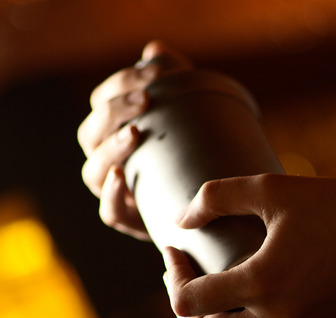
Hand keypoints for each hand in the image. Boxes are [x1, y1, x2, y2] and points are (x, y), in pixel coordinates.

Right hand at [77, 41, 192, 239]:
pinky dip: (112, 196)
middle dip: (115, 112)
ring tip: (135, 134)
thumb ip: (172, 80)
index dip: (122, 83)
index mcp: (113, 130)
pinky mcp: (132, 220)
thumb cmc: (195, 149)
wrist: (214, 200)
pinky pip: (110, 212)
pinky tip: (124, 177)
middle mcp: (106, 159)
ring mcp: (115, 191)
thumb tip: (156, 50)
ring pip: (94, 171)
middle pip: (91, 132)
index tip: (155, 74)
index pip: (102, 100)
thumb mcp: (189, 113)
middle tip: (146, 100)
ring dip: (110, 151)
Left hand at [161, 174, 335, 317]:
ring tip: (218, 293)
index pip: (186, 301)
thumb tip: (179, 221)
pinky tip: (257, 293)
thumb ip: (215, 198)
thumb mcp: (272, 187)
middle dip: (187, 306)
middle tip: (189, 273)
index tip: (176, 246)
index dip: (171, 272)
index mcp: (261, 283)